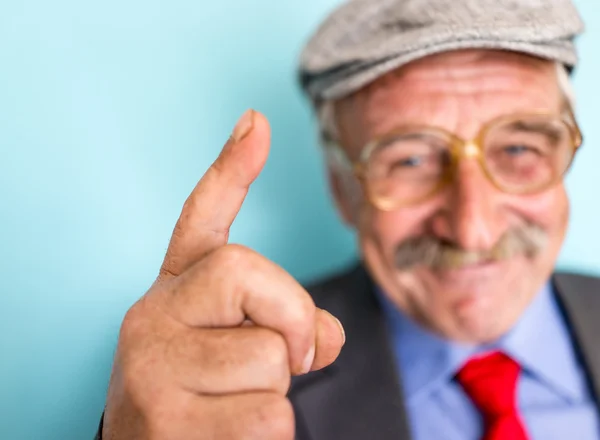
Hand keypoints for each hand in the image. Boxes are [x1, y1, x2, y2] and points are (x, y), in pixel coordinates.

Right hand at [102, 110, 345, 439]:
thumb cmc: (198, 399)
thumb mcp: (232, 351)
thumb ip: (280, 323)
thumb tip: (330, 332)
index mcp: (174, 294)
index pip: (200, 221)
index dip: (231, 170)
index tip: (256, 121)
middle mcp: (152, 317)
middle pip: (248, 271)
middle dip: (290, 316)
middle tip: (287, 360)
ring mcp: (152, 368)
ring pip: (269, 356)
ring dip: (274, 391)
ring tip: (230, 408)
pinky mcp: (167, 421)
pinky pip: (268, 416)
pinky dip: (268, 435)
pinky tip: (223, 438)